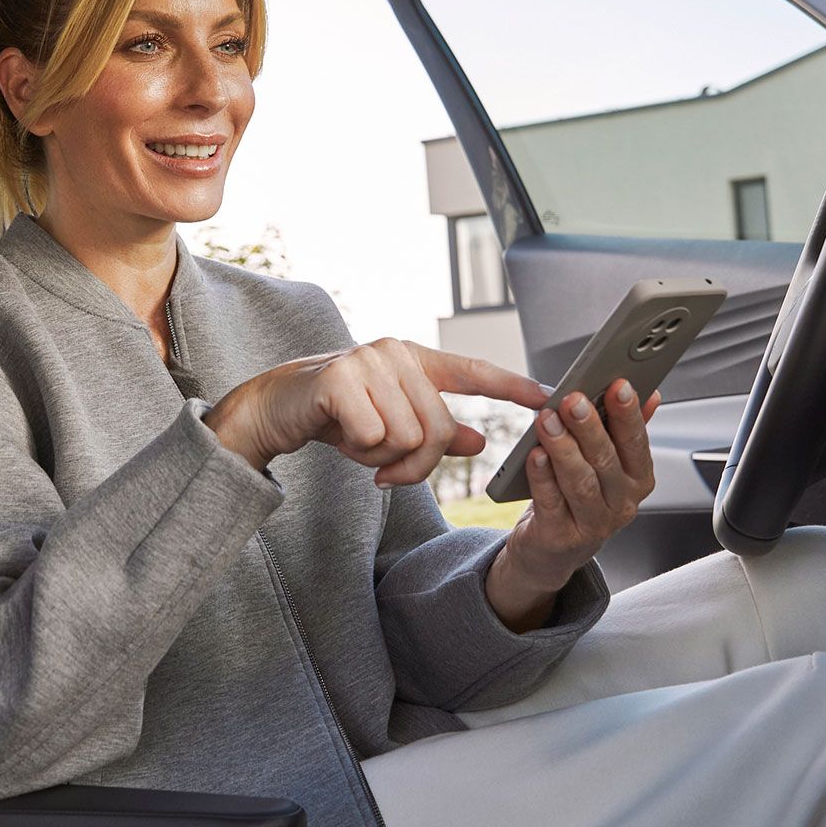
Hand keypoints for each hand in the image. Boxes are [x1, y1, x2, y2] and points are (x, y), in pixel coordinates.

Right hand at [202, 338, 549, 478]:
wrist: (277, 408)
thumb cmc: (338, 416)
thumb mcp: (391, 424)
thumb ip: (436, 432)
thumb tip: (479, 442)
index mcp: (415, 360)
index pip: (472, 371)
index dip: (512, 385)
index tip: (548, 397)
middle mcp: (396, 353)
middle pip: (439, 428)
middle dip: (415, 465)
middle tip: (385, 473)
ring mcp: (368, 361)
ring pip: (409, 437)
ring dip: (383, 460)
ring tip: (359, 446)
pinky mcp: (340, 379)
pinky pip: (376, 437)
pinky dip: (359, 451)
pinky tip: (341, 438)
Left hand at [485, 380, 659, 630]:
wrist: (551, 550)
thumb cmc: (579, 497)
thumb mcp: (608, 464)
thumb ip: (625, 429)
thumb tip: (651, 393)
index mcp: (637, 479)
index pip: (637, 443)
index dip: (628, 414)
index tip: (618, 384)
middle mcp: (621, 503)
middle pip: (607, 461)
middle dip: (589, 427)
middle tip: (572, 399)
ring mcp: (593, 524)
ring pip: (580, 481)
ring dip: (563, 448)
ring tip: (547, 419)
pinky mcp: (561, 536)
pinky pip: (551, 502)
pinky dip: (542, 476)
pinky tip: (534, 454)